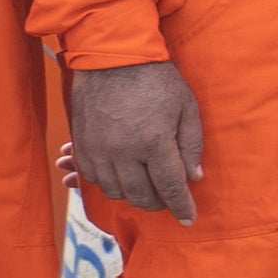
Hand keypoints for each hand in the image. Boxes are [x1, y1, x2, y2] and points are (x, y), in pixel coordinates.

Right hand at [73, 60, 205, 222]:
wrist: (113, 58)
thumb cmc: (157, 79)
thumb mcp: (187, 107)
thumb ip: (192, 145)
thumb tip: (194, 177)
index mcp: (154, 142)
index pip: (170, 187)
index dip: (181, 207)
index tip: (189, 219)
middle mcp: (124, 152)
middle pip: (141, 196)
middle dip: (159, 203)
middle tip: (168, 198)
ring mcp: (99, 150)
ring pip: (116, 191)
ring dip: (134, 195)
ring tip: (147, 186)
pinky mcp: (83, 145)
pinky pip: (94, 178)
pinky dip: (110, 183)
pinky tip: (123, 175)